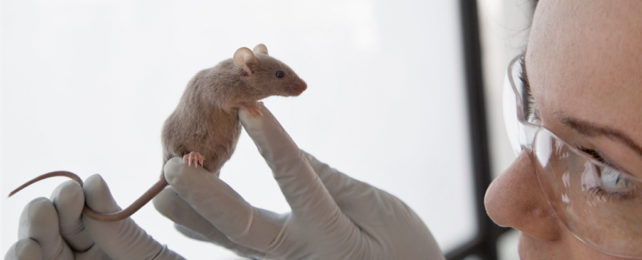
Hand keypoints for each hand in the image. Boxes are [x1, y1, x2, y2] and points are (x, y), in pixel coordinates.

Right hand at [4, 175, 183, 259]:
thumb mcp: (144, 255)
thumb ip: (118, 227)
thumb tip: (93, 180)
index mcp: (104, 242)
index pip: (78, 215)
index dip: (72, 200)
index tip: (75, 191)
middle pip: (49, 234)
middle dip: (44, 218)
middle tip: (46, 208)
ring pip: (33, 257)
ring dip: (27, 245)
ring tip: (31, 242)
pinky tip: (25, 253)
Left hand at [153, 103, 444, 258]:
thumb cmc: (402, 249)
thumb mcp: (375, 209)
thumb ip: (330, 180)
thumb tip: (286, 152)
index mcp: (327, 236)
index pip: (296, 182)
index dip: (272, 142)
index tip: (250, 107)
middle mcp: (295, 254)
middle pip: (240, 224)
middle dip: (205, 193)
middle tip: (174, 163)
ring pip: (225, 239)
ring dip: (193, 209)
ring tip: (167, 177)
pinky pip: (232, 243)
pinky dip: (204, 221)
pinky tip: (182, 201)